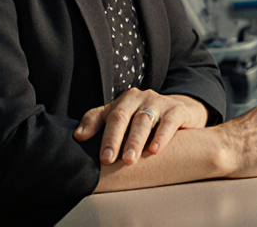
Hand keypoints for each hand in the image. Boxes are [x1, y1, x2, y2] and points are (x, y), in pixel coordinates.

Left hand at [75, 89, 208, 165]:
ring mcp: (160, 102)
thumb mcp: (121, 116)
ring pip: (144, 120)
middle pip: (124, 116)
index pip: (110, 116)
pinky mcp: (178, 110)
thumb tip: (78, 136)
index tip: (102, 157)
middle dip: (115, 139)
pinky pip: (169, 122)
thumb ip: (97, 121)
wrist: (179, 111)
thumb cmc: (143, 118)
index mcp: (125, 99)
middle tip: (110, 160)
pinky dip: (162, 136)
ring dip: (136, 140)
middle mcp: (141, 97)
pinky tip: (155, 150)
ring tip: (130, 160)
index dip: (103, 136)